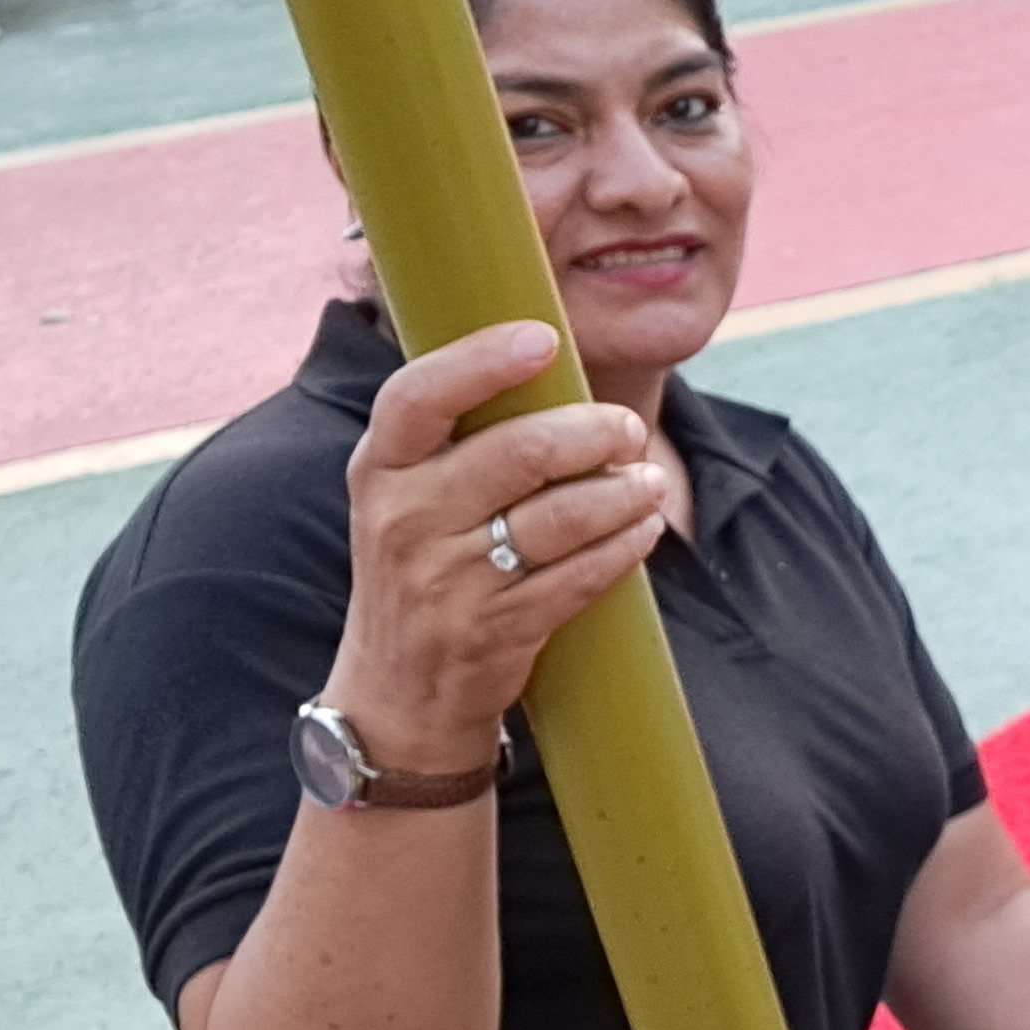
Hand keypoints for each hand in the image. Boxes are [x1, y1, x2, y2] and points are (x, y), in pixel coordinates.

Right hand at [321, 319, 669, 771]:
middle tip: (626, 429)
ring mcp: (448, 580)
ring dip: (622, 491)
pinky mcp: (494, 630)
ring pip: (558, 518)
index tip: (541, 338)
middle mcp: (405, 520)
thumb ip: (455, 435)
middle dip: (591, 433)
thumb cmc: (421, 564)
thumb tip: (543, 357)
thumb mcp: (408, 495)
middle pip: (516, 453)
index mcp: (380, 469)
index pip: (417, 398)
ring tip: (649, 481)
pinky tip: (644, 529)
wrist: (397, 691)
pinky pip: (577, 577)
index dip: (482, 362)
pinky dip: (623, 546)